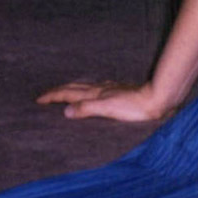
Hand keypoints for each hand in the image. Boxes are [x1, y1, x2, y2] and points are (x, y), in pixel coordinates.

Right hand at [36, 80, 175, 122]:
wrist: (159, 98)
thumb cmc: (136, 107)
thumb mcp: (108, 109)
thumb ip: (87, 109)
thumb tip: (66, 111)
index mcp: (96, 94)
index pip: (69, 93)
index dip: (53, 96)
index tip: (38, 99)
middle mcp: (101, 89)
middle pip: (75, 87)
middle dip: (58, 91)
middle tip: (45, 95)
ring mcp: (111, 89)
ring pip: (85, 87)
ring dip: (72, 89)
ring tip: (65, 92)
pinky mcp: (120, 92)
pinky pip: (97, 89)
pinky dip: (87, 91)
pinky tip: (94, 92)